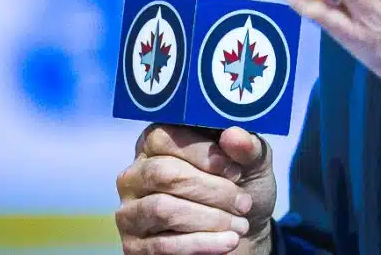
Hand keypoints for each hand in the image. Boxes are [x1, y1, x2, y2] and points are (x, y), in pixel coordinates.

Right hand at [115, 124, 276, 254]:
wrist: (237, 231)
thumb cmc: (237, 188)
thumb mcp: (250, 164)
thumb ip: (246, 147)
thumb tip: (234, 136)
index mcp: (156, 143)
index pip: (165, 138)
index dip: (203, 154)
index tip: (235, 171)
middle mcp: (135, 174)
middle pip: (164, 174)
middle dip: (211, 190)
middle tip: (243, 203)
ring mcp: (130, 211)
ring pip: (162, 208)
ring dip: (209, 218)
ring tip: (240, 225)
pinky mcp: (134, 245)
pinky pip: (162, 245)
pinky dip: (201, 243)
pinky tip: (227, 242)